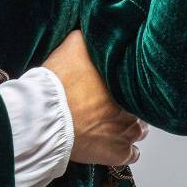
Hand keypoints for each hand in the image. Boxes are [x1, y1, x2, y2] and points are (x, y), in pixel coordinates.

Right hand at [42, 29, 148, 166]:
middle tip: (111, 103)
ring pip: (139, 130)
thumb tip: (98, 32)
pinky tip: (113, 143)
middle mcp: (134, 107)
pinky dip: (124, 150)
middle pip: (140, 106)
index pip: (139, 82)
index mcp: (127, 82)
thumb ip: (92, 38)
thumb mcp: (74, 45)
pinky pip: (132, 154)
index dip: (127, 84)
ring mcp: (127, 133)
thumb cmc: (59, 84)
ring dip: (129, 126)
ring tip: (111, 123)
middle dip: (129, 104)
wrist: (45, 118)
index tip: (117, 84)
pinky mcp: (117, 154)